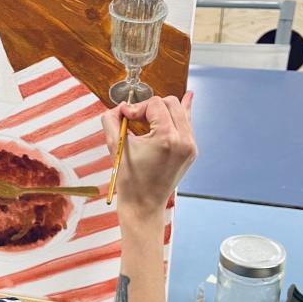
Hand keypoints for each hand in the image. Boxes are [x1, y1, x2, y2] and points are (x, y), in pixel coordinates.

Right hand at [101, 93, 196, 215]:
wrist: (143, 205)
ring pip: (181, 111)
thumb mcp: (115, 146)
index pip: (155, 104)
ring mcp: (190, 146)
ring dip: (164, 110)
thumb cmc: (128, 179)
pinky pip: (187, 124)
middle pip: (171, 102)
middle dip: (151, 106)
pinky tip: (189, 96)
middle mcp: (184, 140)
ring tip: (150, 112)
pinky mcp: (191, 151)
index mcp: (167, 138)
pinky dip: (181, 114)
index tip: (125, 117)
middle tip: (135, 118)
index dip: (137, 107)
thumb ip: (111, 119)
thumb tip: (120, 106)